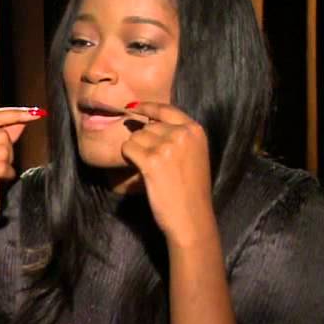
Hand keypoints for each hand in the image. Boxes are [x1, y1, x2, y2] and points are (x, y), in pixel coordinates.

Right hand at [0, 107, 44, 241]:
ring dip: (7, 164)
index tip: (36, 113)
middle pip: (0, 134)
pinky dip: (6, 174)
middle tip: (1, 166)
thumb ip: (1, 138)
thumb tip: (20, 120)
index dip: (15, 113)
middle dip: (9, 151)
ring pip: (2, 150)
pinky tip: (0, 180)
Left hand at [120, 102, 217, 245]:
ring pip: (136, 137)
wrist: (191, 216)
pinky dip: (127, 158)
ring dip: (135, 151)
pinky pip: (127, 148)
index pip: (167, 109)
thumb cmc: (190, 191)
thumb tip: (145, 121)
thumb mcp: (193, 155)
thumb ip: (177, 137)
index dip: (147, 107)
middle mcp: (183, 134)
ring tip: (149, 169)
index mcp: (196, 130)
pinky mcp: (152, 160)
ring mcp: (167, 146)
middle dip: (143, 142)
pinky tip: (139, 170)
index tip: (133, 107)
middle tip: (152, 163)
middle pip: (148, 126)